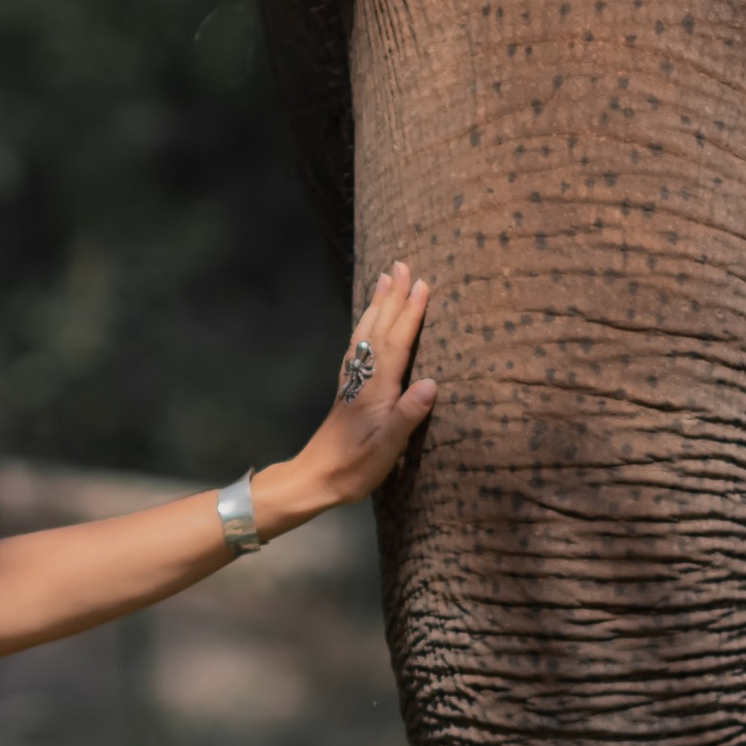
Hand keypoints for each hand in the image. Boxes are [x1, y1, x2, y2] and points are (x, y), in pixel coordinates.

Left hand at [258, 265, 435, 529]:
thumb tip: (431, 383)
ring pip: (365, 334)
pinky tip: (367, 322)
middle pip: (378, 330)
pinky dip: (365, 326)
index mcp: (376, 391)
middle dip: (392, 297)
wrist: (314, 480)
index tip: (423, 284)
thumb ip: (407, 416)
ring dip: (377, 305)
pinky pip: (358, 347)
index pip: (396, 344)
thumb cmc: (353, 470)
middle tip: (402, 264)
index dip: (410, 314)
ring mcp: (353, 383)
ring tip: (384, 279)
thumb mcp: (387, 449)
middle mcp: (363, 380)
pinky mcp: (347, 391)